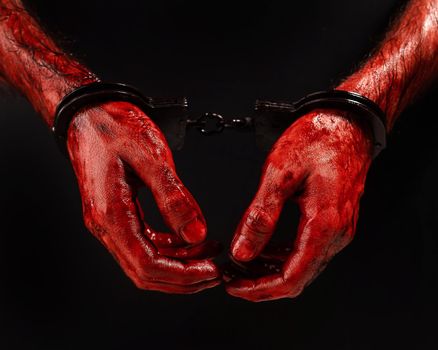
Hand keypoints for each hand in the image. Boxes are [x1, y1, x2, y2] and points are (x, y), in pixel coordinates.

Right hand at [66, 101, 220, 292]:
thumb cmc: (115, 127)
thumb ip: (173, 197)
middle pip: (145, 272)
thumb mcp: (151, 157)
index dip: (183, 275)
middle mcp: (106, 225)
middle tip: (215, 271)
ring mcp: (109, 222)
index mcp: (110, 214)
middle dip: (184, 278)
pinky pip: (144, 244)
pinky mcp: (117, 214)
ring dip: (179, 264)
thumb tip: (196, 233)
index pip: (147, 265)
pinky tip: (189, 239)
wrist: (90, 114)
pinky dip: (169, 248)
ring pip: (145, 261)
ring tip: (209, 252)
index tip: (211, 271)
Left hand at [225, 109, 373, 300]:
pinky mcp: (334, 220)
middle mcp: (336, 233)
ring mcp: (338, 228)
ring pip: (302, 266)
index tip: (234, 287)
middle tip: (233, 277)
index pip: (291, 278)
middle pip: (297, 278)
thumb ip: (261, 216)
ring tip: (243, 264)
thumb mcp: (280, 173)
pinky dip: (283, 256)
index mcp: (324, 224)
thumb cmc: (319, 138)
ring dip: (271, 271)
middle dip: (262, 283)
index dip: (259, 290)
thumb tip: (243, 251)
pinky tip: (265, 248)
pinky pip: (308, 250)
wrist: (348, 123)